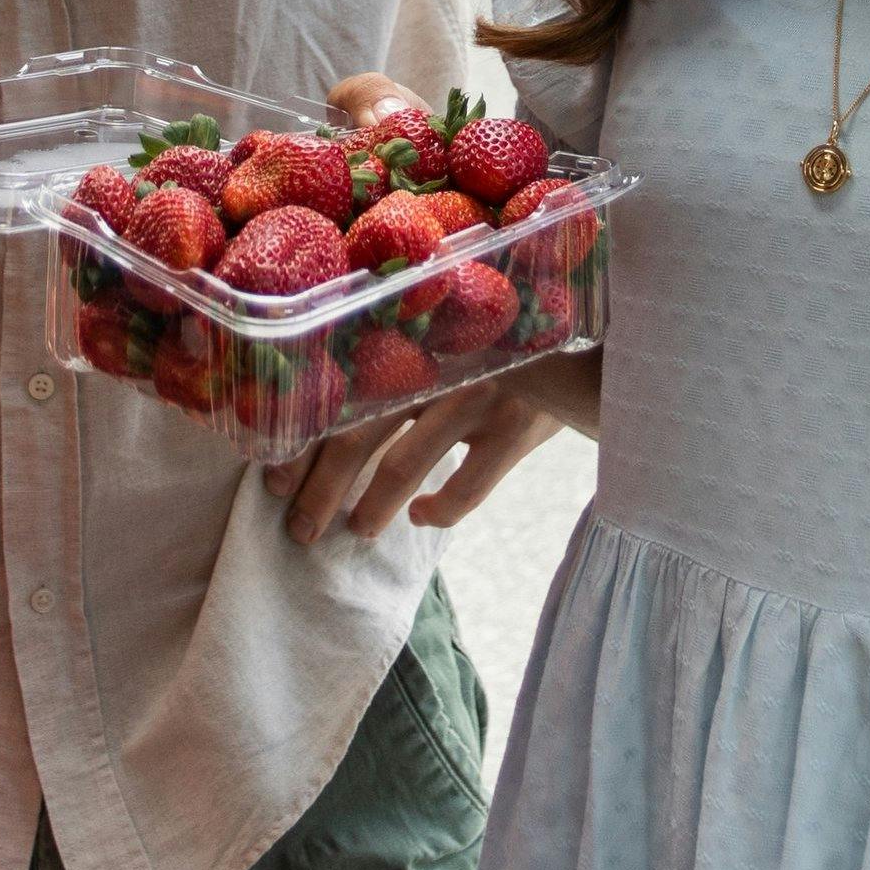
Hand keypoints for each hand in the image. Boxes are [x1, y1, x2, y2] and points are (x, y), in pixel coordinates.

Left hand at [273, 367, 579, 548]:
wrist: (598, 342)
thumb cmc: (511, 343)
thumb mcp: (459, 339)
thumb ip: (411, 361)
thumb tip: (335, 416)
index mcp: (411, 339)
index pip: (337, 393)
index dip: (300, 440)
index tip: (271, 477)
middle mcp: (434, 361)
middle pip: (355, 432)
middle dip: (320, 487)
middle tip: (299, 528)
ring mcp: (475, 392)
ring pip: (402, 462)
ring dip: (370, 506)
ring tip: (355, 530)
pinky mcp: (516, 427)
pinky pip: (466, 487)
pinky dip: (439, 508)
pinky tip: (421, 515)